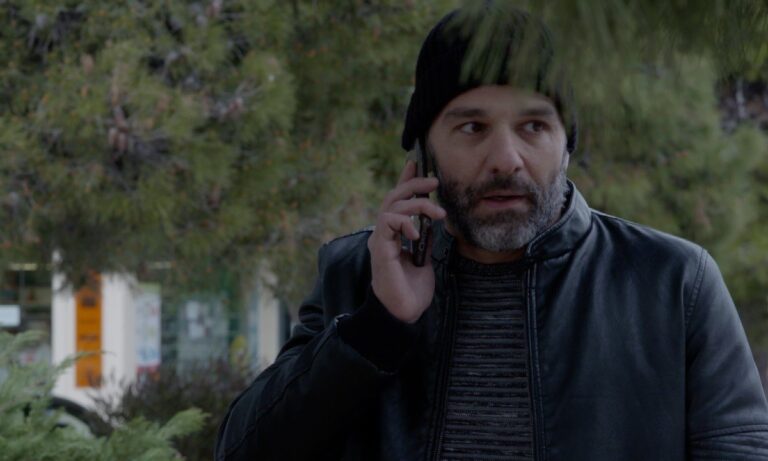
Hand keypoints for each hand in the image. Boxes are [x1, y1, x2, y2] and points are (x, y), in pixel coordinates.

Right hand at [367, 160, 445, 323]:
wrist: (404, 313)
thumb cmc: (412, 291)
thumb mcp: (424, 259)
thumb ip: (425, 240)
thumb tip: (432, 223)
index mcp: (394, 235)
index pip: (398, 201)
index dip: (405, 180)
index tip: (415, 164)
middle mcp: (385, 234)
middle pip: (393, 197)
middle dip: (413, 184)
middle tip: (434, 182)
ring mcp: (381, 240)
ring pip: (392, 206)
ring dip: (416, 204)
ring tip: (437, 212)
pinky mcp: (381, 248)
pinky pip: (387, 222)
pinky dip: (404, 222)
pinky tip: (417, 233)